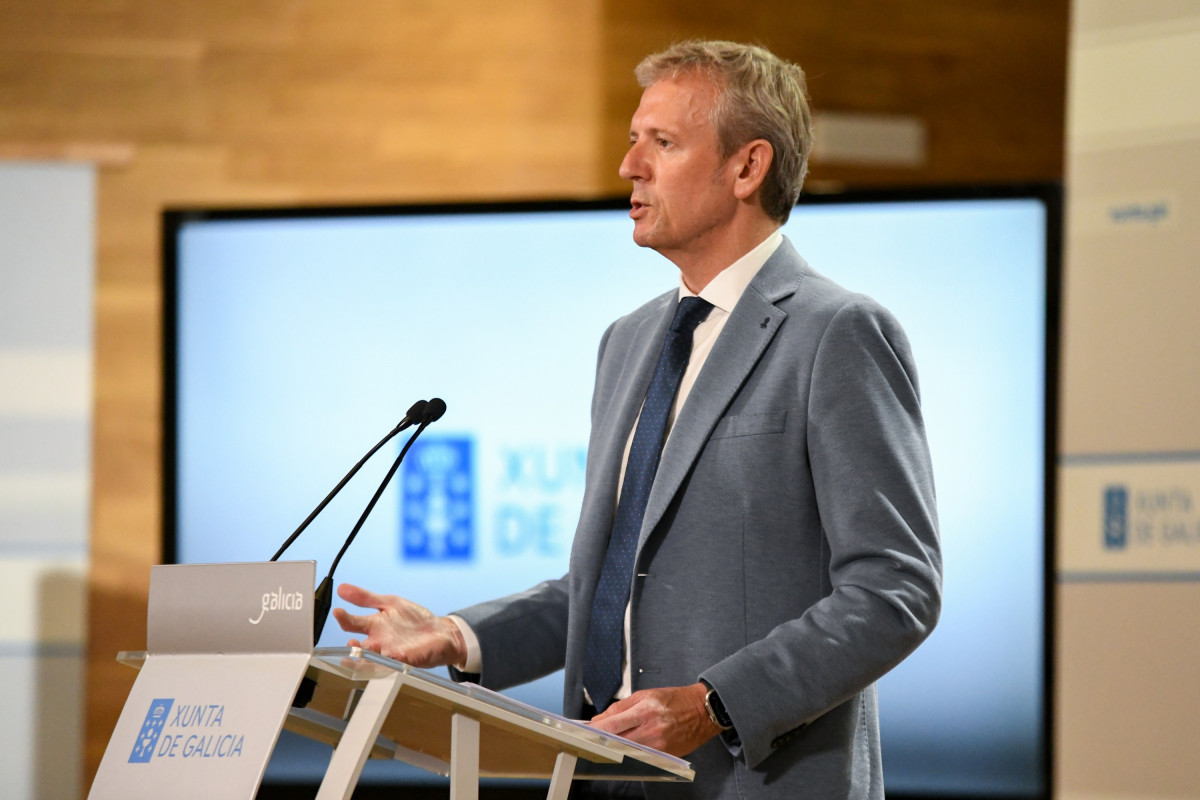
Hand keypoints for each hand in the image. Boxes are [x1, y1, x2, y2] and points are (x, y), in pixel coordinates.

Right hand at [332, 582, 465, 667]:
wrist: (440, 632)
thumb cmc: (413, 620)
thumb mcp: (389, 603)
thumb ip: (366, 598)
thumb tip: (342, 588)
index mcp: (373, 626)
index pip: (352, 623)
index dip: (344, 618)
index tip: (338, 612)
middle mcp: (379, 641)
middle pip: (360, 646)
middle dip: (354, 646)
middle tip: (351, 642)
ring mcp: (392, 652)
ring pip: (374, 658)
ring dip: (369, 657)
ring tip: (366, 651)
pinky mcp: (408, 659)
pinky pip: (398, 661)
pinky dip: (395, 658)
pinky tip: (393, 654)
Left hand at [587, 683, 720, 756]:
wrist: (703, 711)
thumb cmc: (675, 700)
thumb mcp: (646, 694)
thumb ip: (621, 707)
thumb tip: (600, 719)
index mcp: (645, 709)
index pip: (614, 723)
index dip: (596, 730)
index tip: (583, 731)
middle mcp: (651, 728)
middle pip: (617, 740)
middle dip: (600, 741)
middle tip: (587, 741)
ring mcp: (658, 745)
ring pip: (627, 751)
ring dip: (612, 749)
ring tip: (602, 745)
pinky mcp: (664, 755)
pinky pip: (640, 757)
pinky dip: (628, 754)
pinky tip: (622, 750)